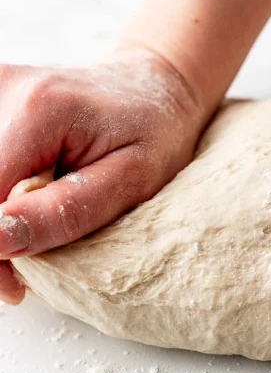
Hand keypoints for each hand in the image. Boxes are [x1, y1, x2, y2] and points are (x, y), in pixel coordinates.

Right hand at [0, 48, 205, 304]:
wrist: (150, 87)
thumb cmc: (154, 132)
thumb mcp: (132, 180)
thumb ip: (64, 211)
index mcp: (38, 110)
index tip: (15, 285)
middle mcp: (4, 89)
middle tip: (31, 253)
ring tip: (39, 215)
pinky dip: (1, 190)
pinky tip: (29, 191)